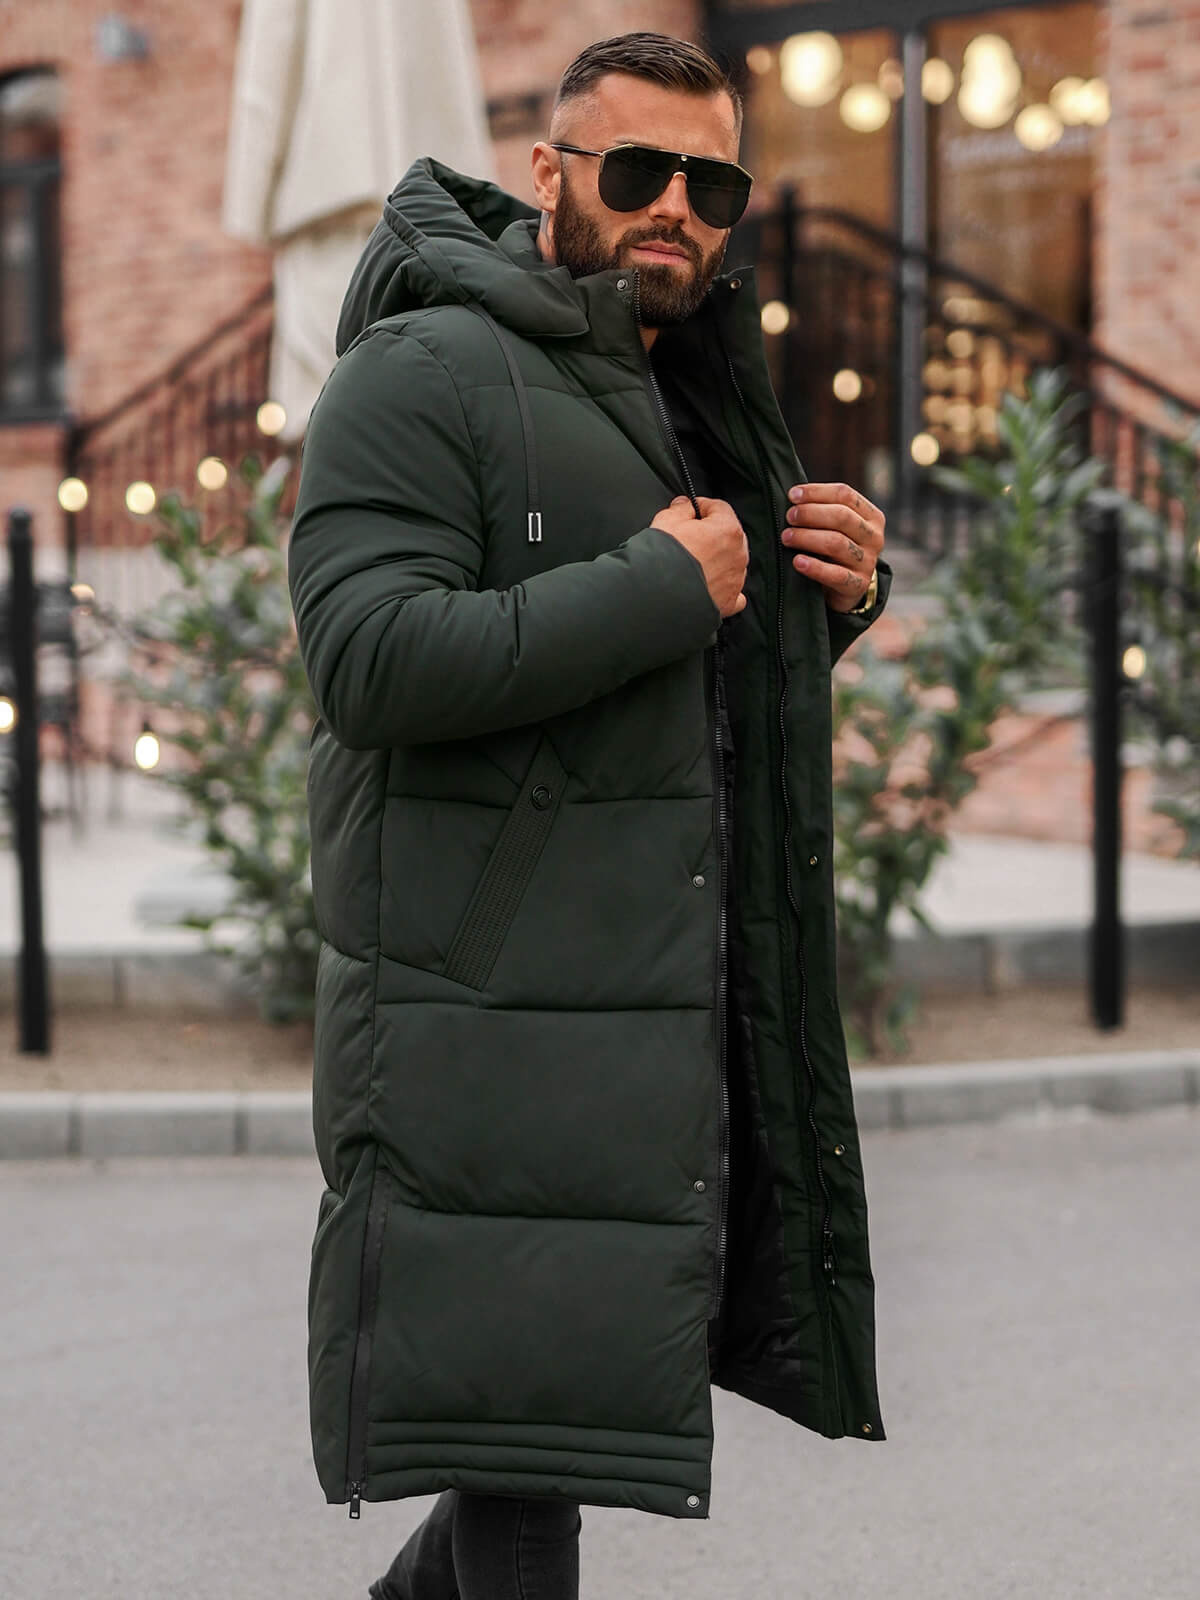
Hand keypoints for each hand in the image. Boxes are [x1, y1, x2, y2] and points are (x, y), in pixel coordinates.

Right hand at [653, 495, 748, 617]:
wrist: (658, 597)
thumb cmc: (662, 559)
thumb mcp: (666, 520)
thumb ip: (680, 508)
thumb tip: (684, 505)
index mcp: (728, 530)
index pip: (720, 508)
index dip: (702, 506)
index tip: (690, 510)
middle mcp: (738, 555)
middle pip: (729, 535)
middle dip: (711, 533)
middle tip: (689, 536)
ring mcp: (735, 581)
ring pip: (731, 562)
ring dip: (717, 559)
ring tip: (693, 562)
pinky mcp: (729, 602)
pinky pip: (734, 591)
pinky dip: (724, 586)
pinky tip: (710, 584)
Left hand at [780, 482, 884, 612]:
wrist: (846, 589)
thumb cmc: (834, 551)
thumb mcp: (836, 528)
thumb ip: (823, 510)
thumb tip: (793, 495)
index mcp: (871, 516)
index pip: (845, 495)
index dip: (817, 492)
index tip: (792, 495)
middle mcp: (874, 537)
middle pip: (842, 517)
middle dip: (811, 514)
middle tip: (789, 517)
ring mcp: (868, 562)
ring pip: (836, 543)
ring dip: (807, 537)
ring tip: (787, 537)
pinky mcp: (858, 585)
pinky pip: (836, 574)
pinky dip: (814, 567)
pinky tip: (797, 561)